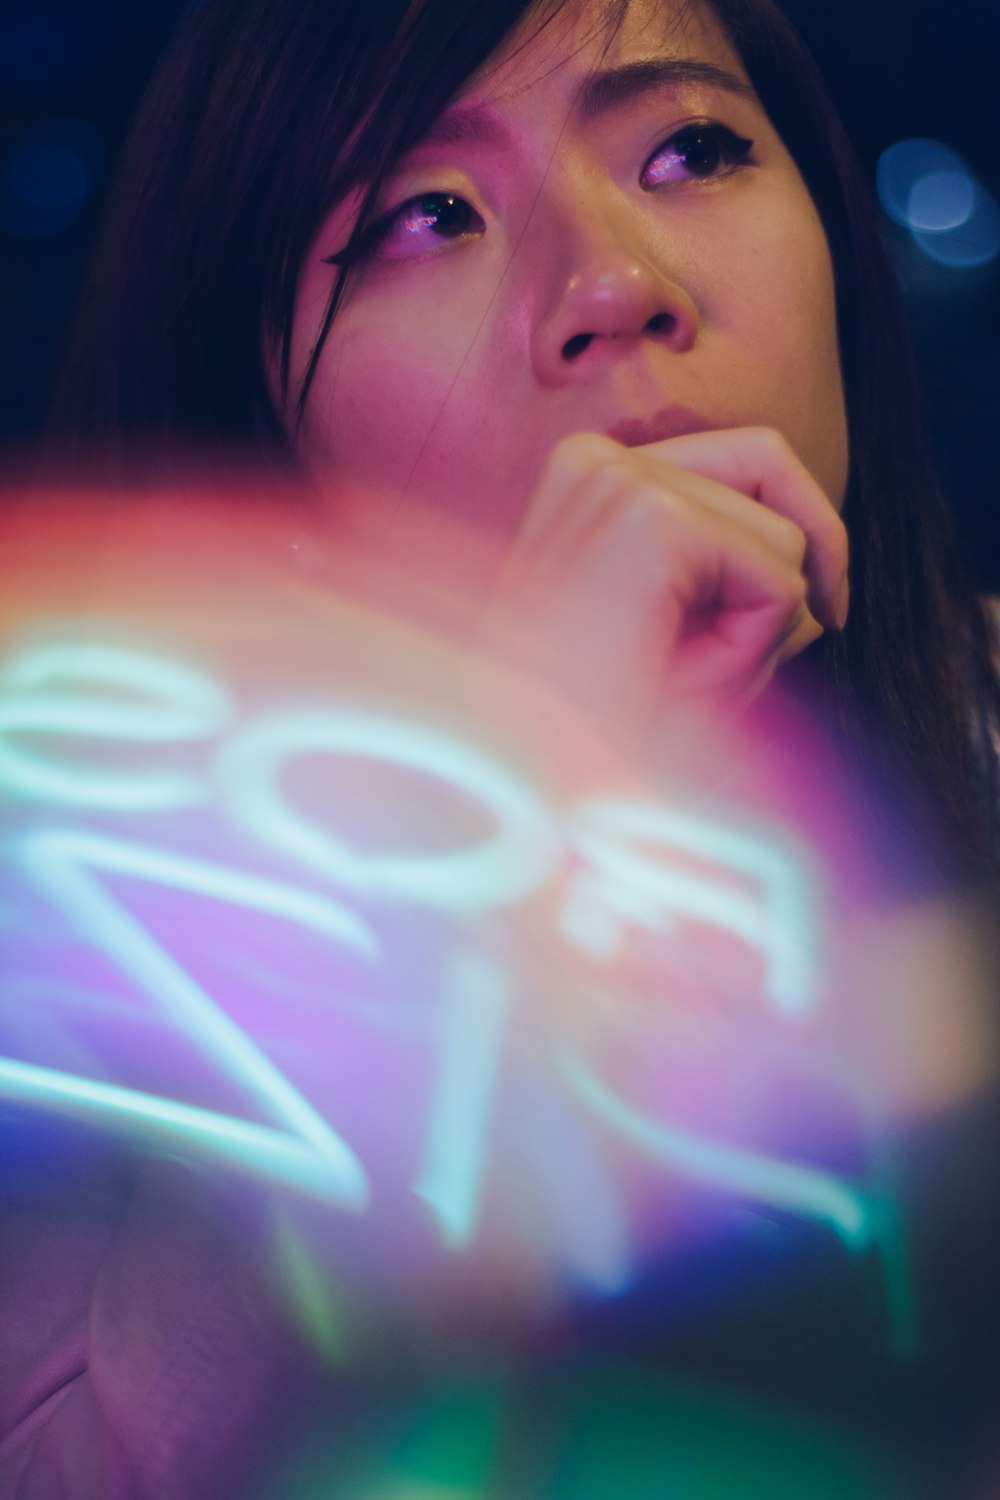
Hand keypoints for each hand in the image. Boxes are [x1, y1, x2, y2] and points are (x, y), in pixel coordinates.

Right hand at [484, 426, 848, 739]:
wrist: (512, 777)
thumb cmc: (579, 726)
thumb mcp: (668, 628)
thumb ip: (735, 576)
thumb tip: (821, 559)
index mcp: (588, 472)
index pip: (743, 456)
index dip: (799, 527)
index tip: (813, 613)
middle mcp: (597, 457)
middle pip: (771, 462)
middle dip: (794, 565)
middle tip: (779, 646)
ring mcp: (620, 480)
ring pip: (787, 535)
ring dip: (758, 630)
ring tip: (675, 678)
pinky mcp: (652, 521)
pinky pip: (779, 578)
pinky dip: (752, 648)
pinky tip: (680, 678)